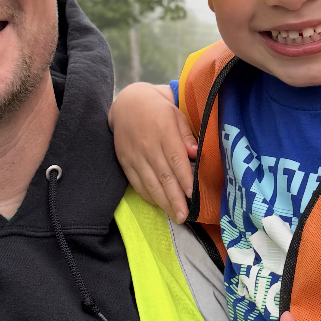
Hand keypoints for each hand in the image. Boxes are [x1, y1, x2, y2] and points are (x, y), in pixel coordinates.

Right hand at [109, 82, 198, 222]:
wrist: (127, 104)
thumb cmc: (158, 110)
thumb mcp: (176, 114)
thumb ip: (186, 134)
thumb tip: (195, 152)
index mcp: (163, 131)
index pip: (176, 159)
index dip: (184, 178)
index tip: (193, 195)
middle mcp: (148, 145)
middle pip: (163, 176)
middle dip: (175, 198)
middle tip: (184, 216)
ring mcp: (134, 155)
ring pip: (150, 183)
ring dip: (163, 202)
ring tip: (175, 215)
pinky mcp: (125, 161)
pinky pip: (136, 182)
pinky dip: (148, 195)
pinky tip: (159, 204)